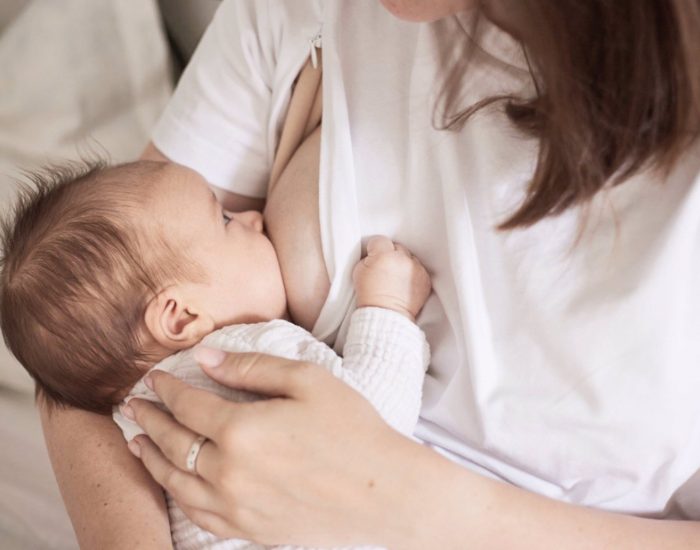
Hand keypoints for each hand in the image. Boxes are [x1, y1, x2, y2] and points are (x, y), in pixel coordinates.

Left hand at [123, 351, 422, 546]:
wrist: (385, 492)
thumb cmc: (353, 429)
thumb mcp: (308, 380)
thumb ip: (252, 367)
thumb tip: (207, 357)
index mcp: (242, 429)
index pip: (187, 404)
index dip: (166, 388)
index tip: (154, 378)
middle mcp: (229, 472)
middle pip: (172, 442)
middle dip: (149, 420)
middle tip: (132, 406)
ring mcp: (236, 507)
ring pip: (175, 482)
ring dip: (150, 459)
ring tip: (136, 443)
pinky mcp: (249, 531)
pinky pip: (197, 514)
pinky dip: (176, 495)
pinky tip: (173, 483)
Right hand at [353, 236, 431, 319]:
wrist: (385, 315)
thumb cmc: (369, 295)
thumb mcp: (358, 271)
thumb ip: (368, 257)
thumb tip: (374, 253)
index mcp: (384, 255)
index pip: (380, 240)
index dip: (374, 249)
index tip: (373, 256)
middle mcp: (402, 259)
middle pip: (397, 246)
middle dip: (390, 254)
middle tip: (385, 268)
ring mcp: (416, 268)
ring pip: (409, 256)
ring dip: (403, 263)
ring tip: (396, 277)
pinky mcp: (425, 278)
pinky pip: (419, 268)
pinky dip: (412, 273)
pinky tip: (404, 283)